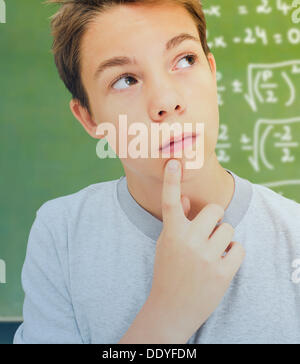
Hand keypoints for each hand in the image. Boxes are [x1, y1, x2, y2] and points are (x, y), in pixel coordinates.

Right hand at [147, 159, 245, 341]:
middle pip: (215, 210)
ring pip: (229, 228)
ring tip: (213, 252)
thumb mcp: (166, 244)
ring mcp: (206, 257)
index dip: (171, 180)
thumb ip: (176, 220)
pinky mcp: (222, 273)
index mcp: (171, 233)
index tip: (174, 162)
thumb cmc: (168, 272)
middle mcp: (188, 241)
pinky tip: (222, 262)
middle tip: (208, 231)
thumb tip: (184, 197)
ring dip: (224, 238)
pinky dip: (233, 253)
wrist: (172, 308)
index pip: (170, 201)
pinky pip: (239, 248)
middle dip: (214, 218)